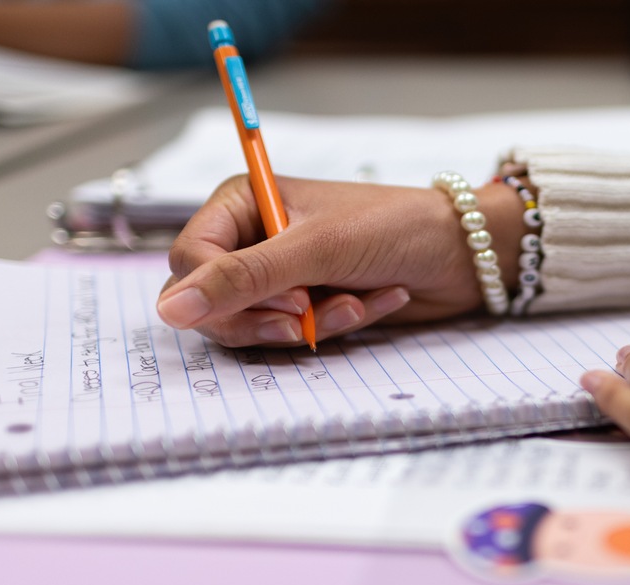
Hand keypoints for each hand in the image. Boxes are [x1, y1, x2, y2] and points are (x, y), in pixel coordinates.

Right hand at [158, 175, 523, 346]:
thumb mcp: (314, 249)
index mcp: (240, 202)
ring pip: (253, 327)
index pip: (187, 260)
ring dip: (309, 324)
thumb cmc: (392, 227)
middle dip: (265, 317)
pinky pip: (293, 336)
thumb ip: (240, 279)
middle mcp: (251, 237)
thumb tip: (168, 310)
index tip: (283, 300)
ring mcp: (278, 275)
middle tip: (308, 316)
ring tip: (355, 302)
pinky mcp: (306, 306)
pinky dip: (333, 326)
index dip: (222, 291)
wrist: (461, 252)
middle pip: (211, 303)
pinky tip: (373, 302)